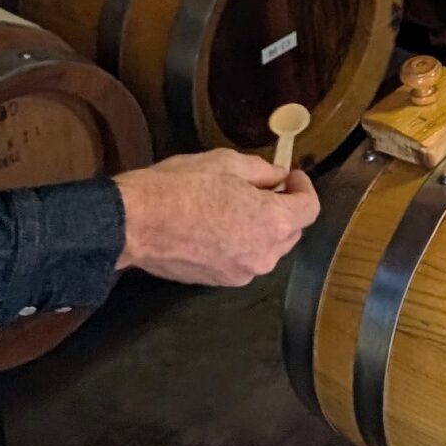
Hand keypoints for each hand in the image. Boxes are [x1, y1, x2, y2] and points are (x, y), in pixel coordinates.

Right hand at [115, 149, 319, 285]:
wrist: (135, 223)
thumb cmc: (180, 186)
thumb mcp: (225, 163)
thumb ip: (262, 171)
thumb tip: (278, 175)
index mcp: (273, 223)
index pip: (310, 208)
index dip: (304, 188)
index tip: (291, 176)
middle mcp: (264, 255)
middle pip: (292, 232)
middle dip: (284, 208)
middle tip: (265, 187)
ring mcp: (241, 273)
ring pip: (267, 249)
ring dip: (262, 228)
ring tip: (237, 206)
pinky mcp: (219, 282)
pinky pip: (243, 260)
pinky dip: (241, 244)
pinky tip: (218, 225)